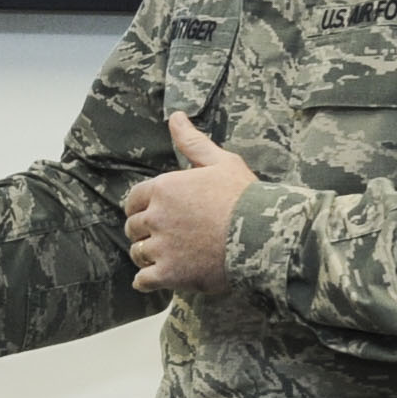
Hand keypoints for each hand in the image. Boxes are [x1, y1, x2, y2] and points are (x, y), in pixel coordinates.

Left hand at [123, 115, 256, 295]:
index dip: (140, 207)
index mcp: (164, 188)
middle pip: (133, 227)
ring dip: (146, 255)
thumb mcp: (220, 161)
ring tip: (162, 257)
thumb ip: (192, 142)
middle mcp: (157, 217)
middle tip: (161, 236)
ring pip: (137, 253)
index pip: (134, 199)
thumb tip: (176, 117)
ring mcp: (162, 247)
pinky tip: (154, 279)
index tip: (148, 212)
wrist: (263, 234)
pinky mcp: (170, 273)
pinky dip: (146, 280)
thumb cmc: (244, 197)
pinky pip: (144, 280)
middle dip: (143, 231)